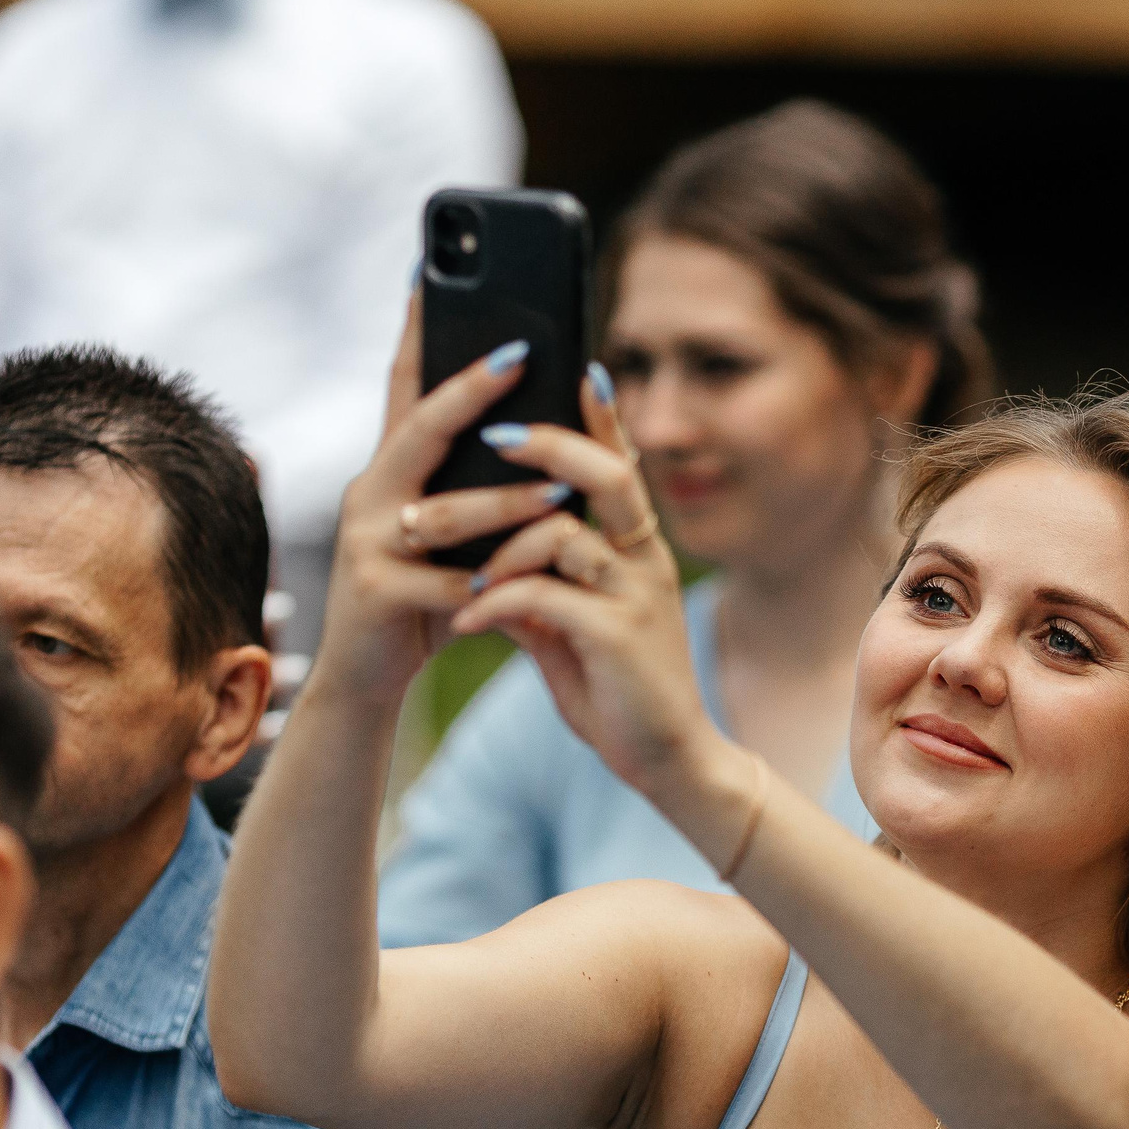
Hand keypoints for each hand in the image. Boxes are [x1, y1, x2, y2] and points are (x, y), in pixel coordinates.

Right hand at [313, 296, 581, 709]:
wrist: (363, 679)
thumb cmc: (419, 599)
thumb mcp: (446, 534)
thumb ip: (470, 487)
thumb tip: (534, 429)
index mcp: (388, 471)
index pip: (405, 388)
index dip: (416, 331)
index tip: (433, 273)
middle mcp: (369, 495)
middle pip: (419, 428)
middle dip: (470, 390)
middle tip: (521, 354)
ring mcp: (367, 544)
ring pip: (441, 512)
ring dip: (504, 501)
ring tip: (560, 490)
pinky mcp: (378, 596)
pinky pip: (447, 582)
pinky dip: (493, 582)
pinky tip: (529, 579)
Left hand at [450, 370, 719, 797]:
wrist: (668, 762)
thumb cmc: (619, 691)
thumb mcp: (572, 628)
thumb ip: (539, 585)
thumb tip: (485, 559)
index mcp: (637, 551)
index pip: (622, 467)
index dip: (602, 418)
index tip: (580, 367)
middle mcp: (644, 561)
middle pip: (606, 475)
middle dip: (548, 446)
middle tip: (493, 437)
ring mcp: (635, 596)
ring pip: (562, 534)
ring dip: (500, 545)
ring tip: (460, 572)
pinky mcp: (616, 636)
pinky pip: (542, 598)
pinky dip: (496, 604)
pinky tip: (468, 623)